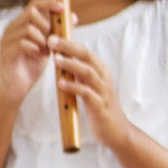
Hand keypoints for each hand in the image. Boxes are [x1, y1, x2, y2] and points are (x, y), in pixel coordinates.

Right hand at [0, 0, 64, 109]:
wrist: (17, 89)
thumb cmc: (31, 67)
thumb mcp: (49, 46)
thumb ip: (58, 31)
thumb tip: (73, 16)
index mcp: (20, 24)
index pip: (33, 4)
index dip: (49, 3)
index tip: (63, 8)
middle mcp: (10, 29)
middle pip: (31, 13)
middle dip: (46, 25)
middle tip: (52, 40)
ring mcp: (6, 40)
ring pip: (28, 29)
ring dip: (42, 40)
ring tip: (46, 52)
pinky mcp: (5, 52)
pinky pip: (23, 43)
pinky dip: (35, 49)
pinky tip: (39, 57)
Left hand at [49, 37, 130, 152]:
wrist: (116, 131)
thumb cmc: (99, 107)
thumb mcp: (89, 87)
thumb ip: (80, 74)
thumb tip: (63, 61)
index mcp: (101, 71)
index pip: (85, 51)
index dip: (69, 42)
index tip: (52, 36)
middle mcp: (104, 78)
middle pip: (87, 56)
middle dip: (69, 47)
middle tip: (51, 41)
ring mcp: (103, 91)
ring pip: (88, 72)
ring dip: (71, 65)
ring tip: (55, 60)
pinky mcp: (100, 106)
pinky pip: (87, 93)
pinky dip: (73, 87)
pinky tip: (61, 83)